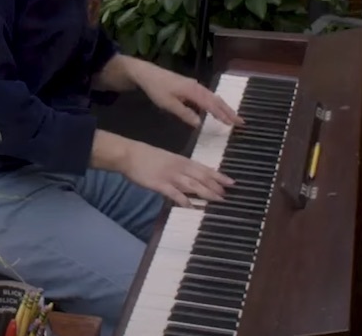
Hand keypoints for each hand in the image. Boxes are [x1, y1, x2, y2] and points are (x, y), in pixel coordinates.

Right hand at [119, 138, 233, 208]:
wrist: (129, 154)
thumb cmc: (147, 156)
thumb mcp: (167, 158)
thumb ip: (180, 167)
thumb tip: (192, 176)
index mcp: (181, 160)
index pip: (204, 168)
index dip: (219, 176)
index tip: (232, 182)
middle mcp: (179, 167)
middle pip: (202, 177)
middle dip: (216, 187)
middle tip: (227, 195)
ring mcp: (170, 176)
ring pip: (193, 185)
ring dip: (206, 193)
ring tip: (217, 200)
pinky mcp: (160, 184)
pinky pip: (175, 194)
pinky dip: (184, 200)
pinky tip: (192, 207)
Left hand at [135, 63, 244, 129]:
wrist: (146, 73)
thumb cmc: (156, 88)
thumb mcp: (167, 103)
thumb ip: (184, 113)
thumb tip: (200, 123)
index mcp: (193, 91)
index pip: (211, 105)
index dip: (222, 115)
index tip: (233, 124)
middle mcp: (197, 87)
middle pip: (216, 100)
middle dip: (229, 111)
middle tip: (241, 122)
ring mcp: (194, 85)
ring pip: (213, 97)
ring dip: (223, 107)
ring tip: (233, 117)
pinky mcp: (190, 86)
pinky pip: (207, 95)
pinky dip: (215, 103)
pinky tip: (216, 109)